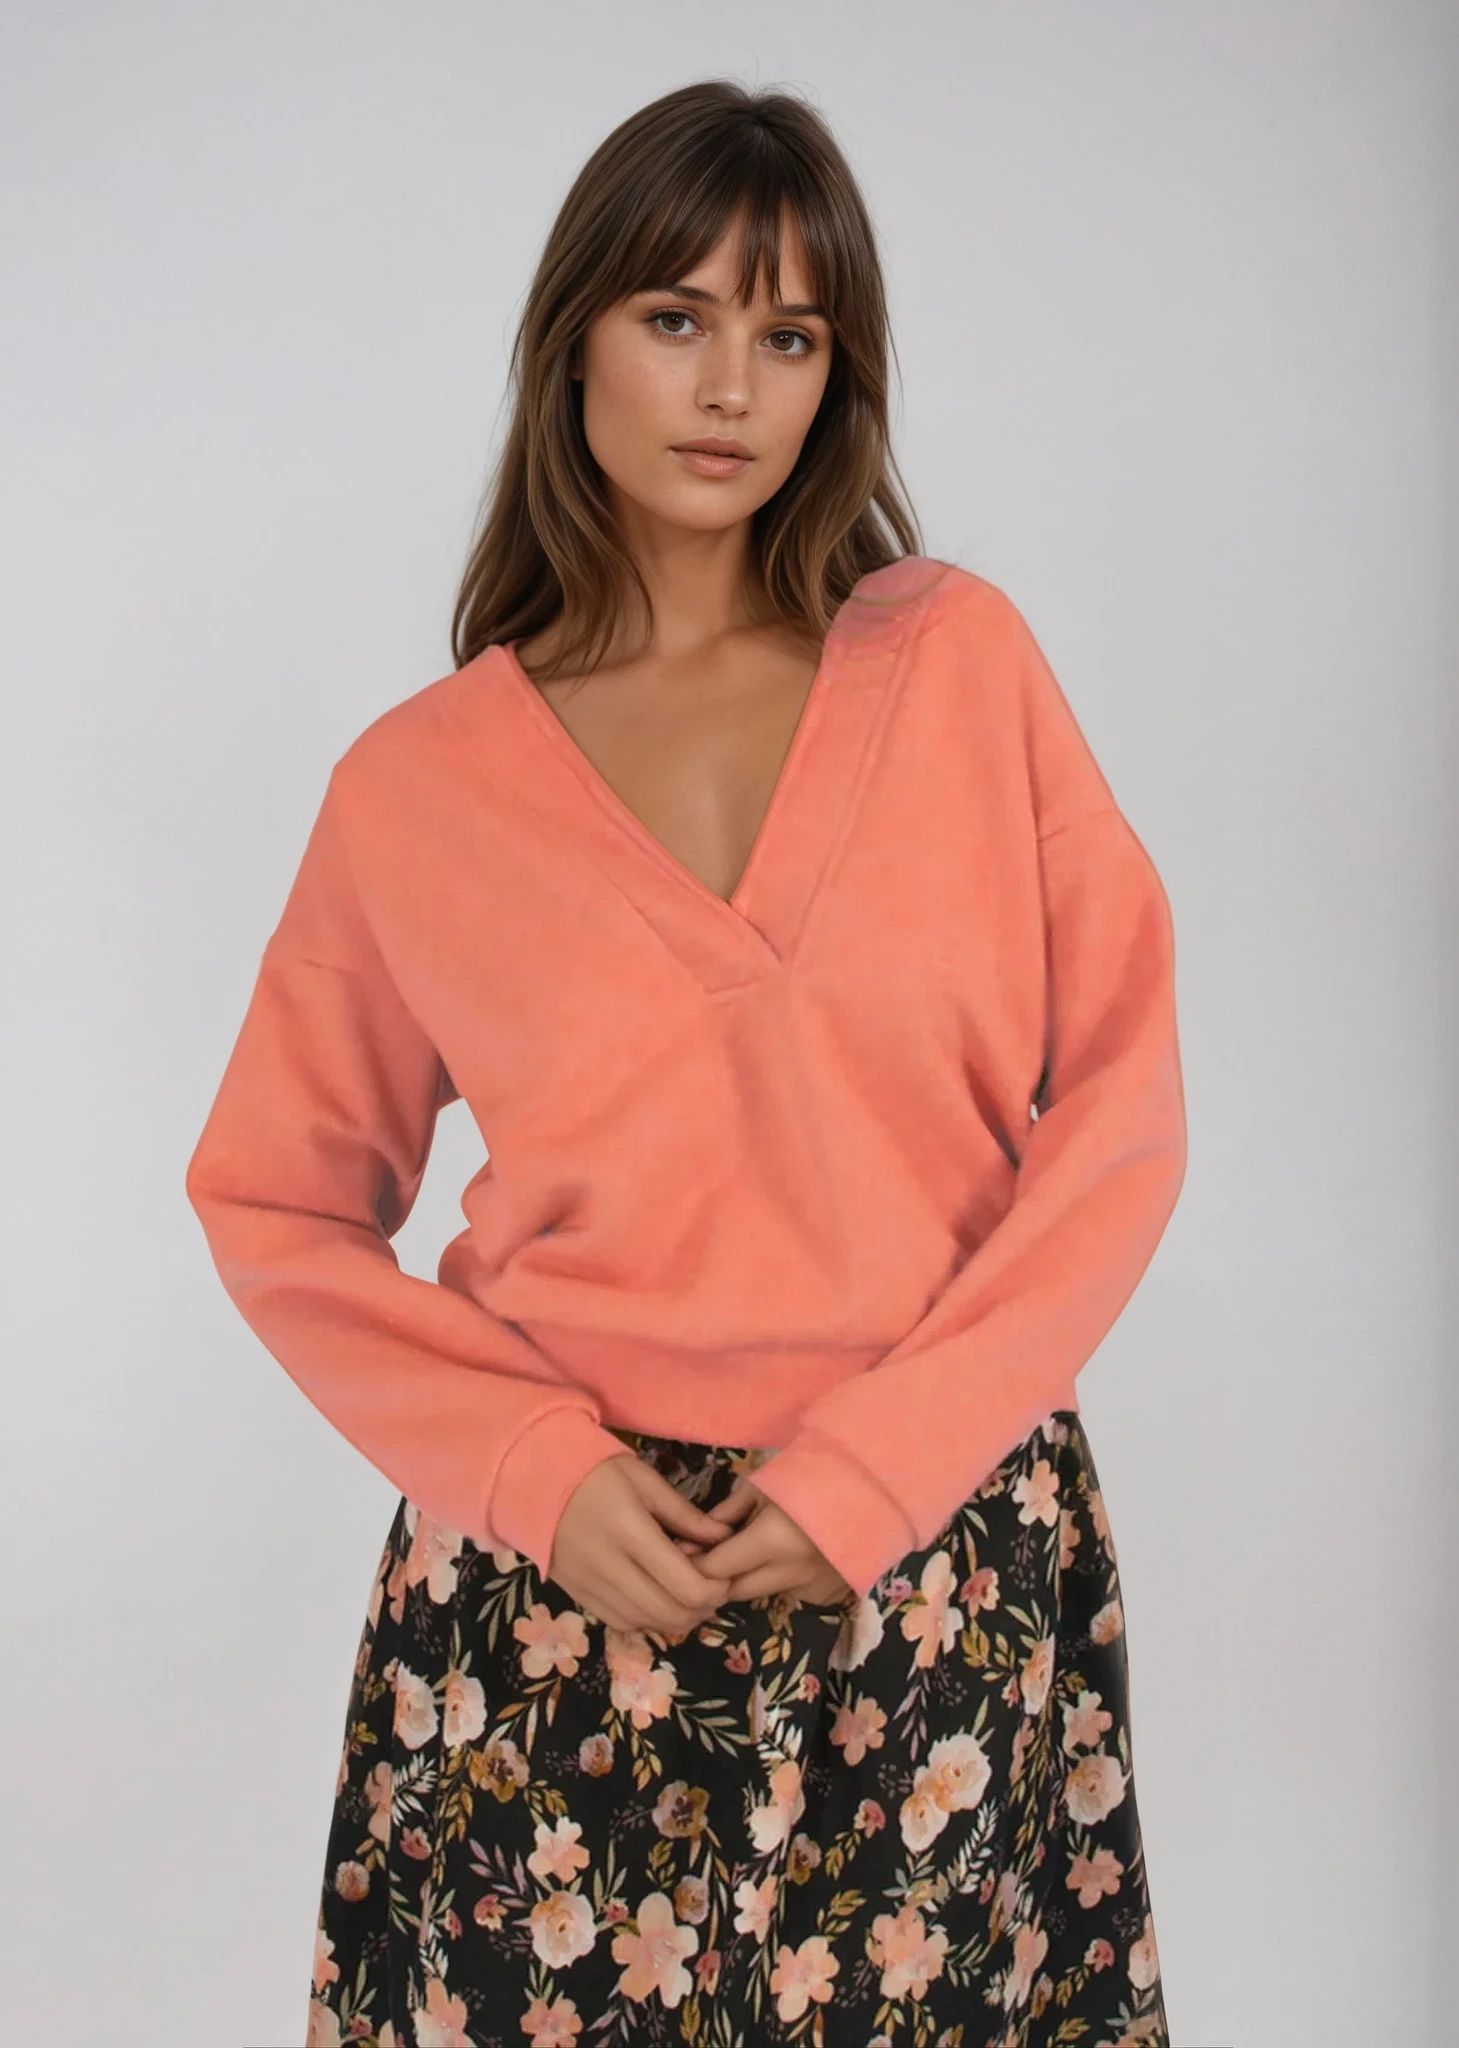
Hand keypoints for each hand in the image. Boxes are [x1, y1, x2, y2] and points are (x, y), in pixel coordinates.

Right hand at [548, 1452, 739, 1635]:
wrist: (532, 1478)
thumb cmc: (595, 1470)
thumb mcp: (645, 1480)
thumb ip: (686, 1515)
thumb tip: (724, 1539)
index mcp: (629, 1530)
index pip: (686, 1585)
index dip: (715, 1590)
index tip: (724, 1575)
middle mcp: (608, 1565)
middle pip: (669, 1613)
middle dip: (702, 1608)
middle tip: (712, 1588)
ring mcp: (589, 1585)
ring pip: (646, 1623)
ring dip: (676, 1618)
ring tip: (688, 1595)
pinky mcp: (576, 1595)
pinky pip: (621, 1623)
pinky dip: (647, 1619)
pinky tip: (656, 1599)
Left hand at [671, 1475, 854, 1608]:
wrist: (869, 1486)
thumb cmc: (812, 1474)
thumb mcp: (763, 1485)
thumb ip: (727, 1513)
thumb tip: (696, 1535)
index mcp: (771, 1541)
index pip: (715, 1569)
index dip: (693, 1563)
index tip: (681, 1551)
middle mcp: (789, 1572)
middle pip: (732, 1592)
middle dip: (712, 1578)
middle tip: (700, 1556)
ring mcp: (809, 1585)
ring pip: (756, 1594)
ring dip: (739, 1580)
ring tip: (731, 1554)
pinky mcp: (822, 1590)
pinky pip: (781, 1591)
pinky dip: (767, 1580)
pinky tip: (764, 1559)